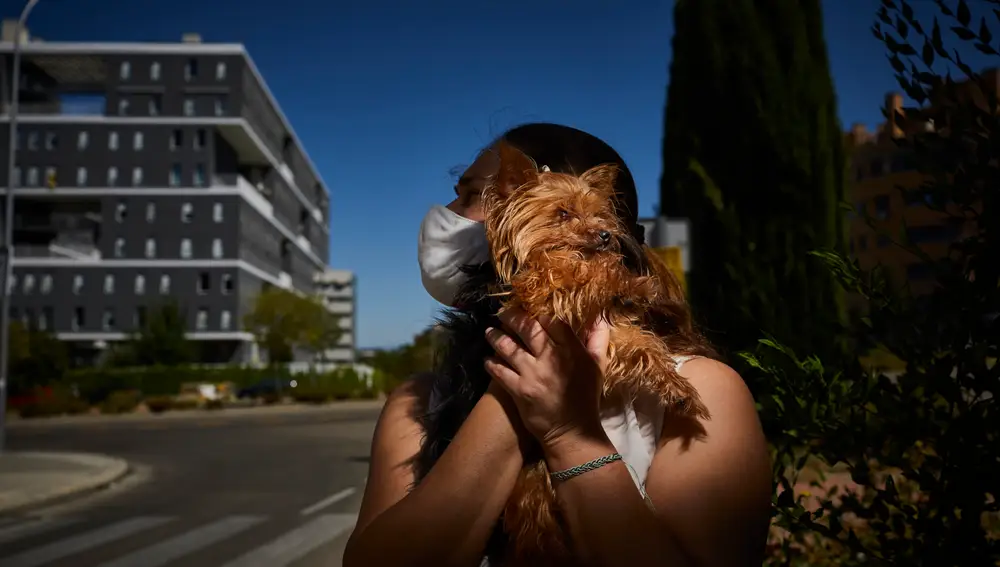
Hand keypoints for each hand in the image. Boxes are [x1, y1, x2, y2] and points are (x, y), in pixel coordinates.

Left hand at [484, 307, 610, 453]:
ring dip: (496, 337)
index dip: (538, 312)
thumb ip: (597, 338)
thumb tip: (599, 315)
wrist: (572, 432)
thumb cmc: (586, 397)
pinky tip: (487, 358)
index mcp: (571, 351)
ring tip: (490, 332)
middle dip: (512, 317)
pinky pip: (499, 371)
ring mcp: (532, 375)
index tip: (529, 308)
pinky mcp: (519, 391)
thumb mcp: (598, 366)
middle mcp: (551, 359)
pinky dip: (491, 363)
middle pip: (527, 329)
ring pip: (508, 347)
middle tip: (503, 312)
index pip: (552, 322)